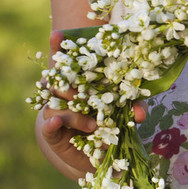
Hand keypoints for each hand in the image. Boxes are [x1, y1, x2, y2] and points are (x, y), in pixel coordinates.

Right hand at [37, 30, 146, 178]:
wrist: (96, 153)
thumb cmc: (111, 124)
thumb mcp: (125, 112)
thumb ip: (133, 108)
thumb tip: (139, 114)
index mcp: (79, 83)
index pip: (68, 62)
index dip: (60, 47)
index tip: (56, 35)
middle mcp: (63, 95)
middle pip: (58, 82)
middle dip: (68, 84)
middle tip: (80, 91)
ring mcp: (55, 112)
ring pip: (55, 105)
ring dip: (74, 113)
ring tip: (93, 125)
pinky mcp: (52, 133)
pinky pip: (48, 126)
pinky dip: (51, 123)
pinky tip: (55, 122)